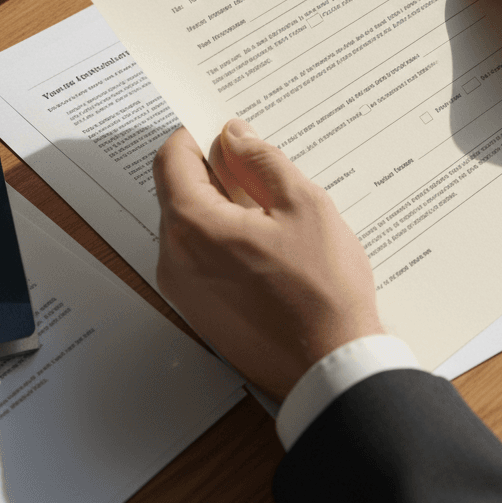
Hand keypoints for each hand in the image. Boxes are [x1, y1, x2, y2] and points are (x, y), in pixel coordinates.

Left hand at [153, 120, 381, 401]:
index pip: (171, 158)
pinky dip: (223, 240)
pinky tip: (269, 247)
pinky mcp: (198, 312)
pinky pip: (198, 258)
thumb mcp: (303, 204)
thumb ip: (262, 161)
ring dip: (221, 207)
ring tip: (275, 214)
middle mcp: (174, 259)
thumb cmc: (323, 289)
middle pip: (177, 191)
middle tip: (263, 173)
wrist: (330, 367)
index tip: (230, 135)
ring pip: (189, 225)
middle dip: (214, 172)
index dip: (199, 136)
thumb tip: (234, 136)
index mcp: (193, 226)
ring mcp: (182, 290)